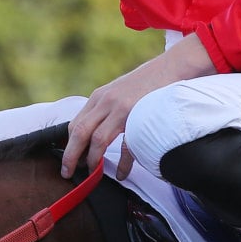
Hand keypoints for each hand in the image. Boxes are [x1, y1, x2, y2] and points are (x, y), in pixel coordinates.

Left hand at [60, 35, 217, 179]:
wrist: (173, 66)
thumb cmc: (147, 82)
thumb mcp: (118, 91)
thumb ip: (105, 107)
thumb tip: (93, 130)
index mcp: (99, 97)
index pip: (75, 124)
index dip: (68, 145)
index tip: (68, 160)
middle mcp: (107, 102)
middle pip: (80, 132)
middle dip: (71, 156)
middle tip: (67, 172)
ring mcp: (123, 109)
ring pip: (97, 139)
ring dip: (92, 160)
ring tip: (91, 175)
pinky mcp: (140, 116)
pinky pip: (127, 146)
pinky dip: (123, 164)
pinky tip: (121, 174)